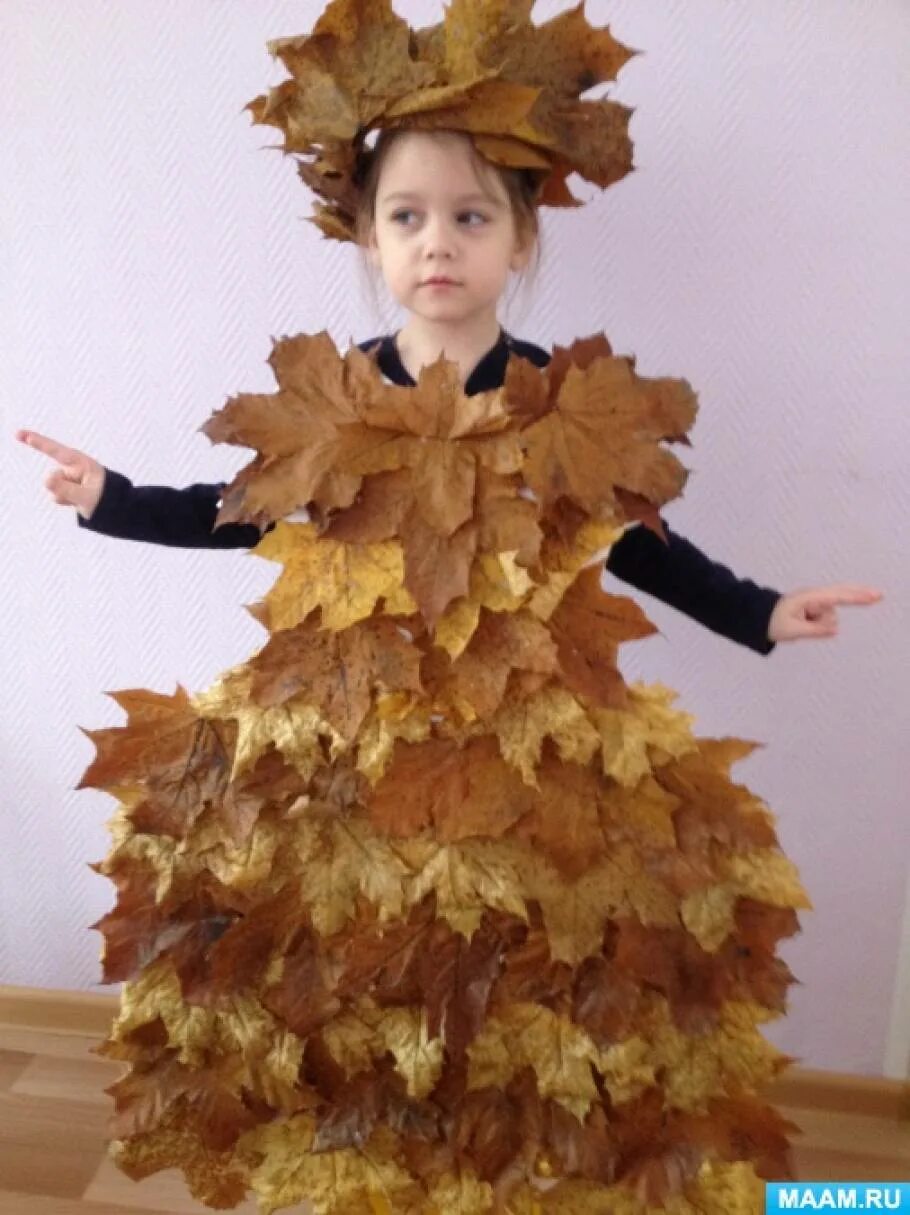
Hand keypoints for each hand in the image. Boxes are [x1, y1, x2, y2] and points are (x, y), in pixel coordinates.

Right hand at [16, 429, 105, 518]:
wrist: (118, 509)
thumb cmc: (107, 500)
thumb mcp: (88, 497)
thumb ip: (66, 490)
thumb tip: (46, 480)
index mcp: (81, 463)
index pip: (55, 451)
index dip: (37, 442)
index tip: (20, 434)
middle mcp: (73, 468)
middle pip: (54, 479)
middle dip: (62, 490)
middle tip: (83, 496)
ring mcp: (70, 478)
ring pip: (54, 490)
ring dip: (67, 497)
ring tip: (85, 499)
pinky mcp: (68, 487)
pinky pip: (58, 496)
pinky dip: (67, 501)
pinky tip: (80, 502)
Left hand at [768, 584, 882, 642]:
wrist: (757, 617)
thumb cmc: (772, 623)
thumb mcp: (791, 631)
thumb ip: (814, 631)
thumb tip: (835, 629)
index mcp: (807, 599)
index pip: (835, 597)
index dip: (854, 597)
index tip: (870, 597)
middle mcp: (813, 597)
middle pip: (842, 594)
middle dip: (859, 596)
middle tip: (880, 595)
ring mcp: (814, 601)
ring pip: (830, 616)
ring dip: (819, 626)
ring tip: (798, 626)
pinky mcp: (814, 607)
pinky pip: (825, 617)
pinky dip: (821, 624)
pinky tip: (807, 625)